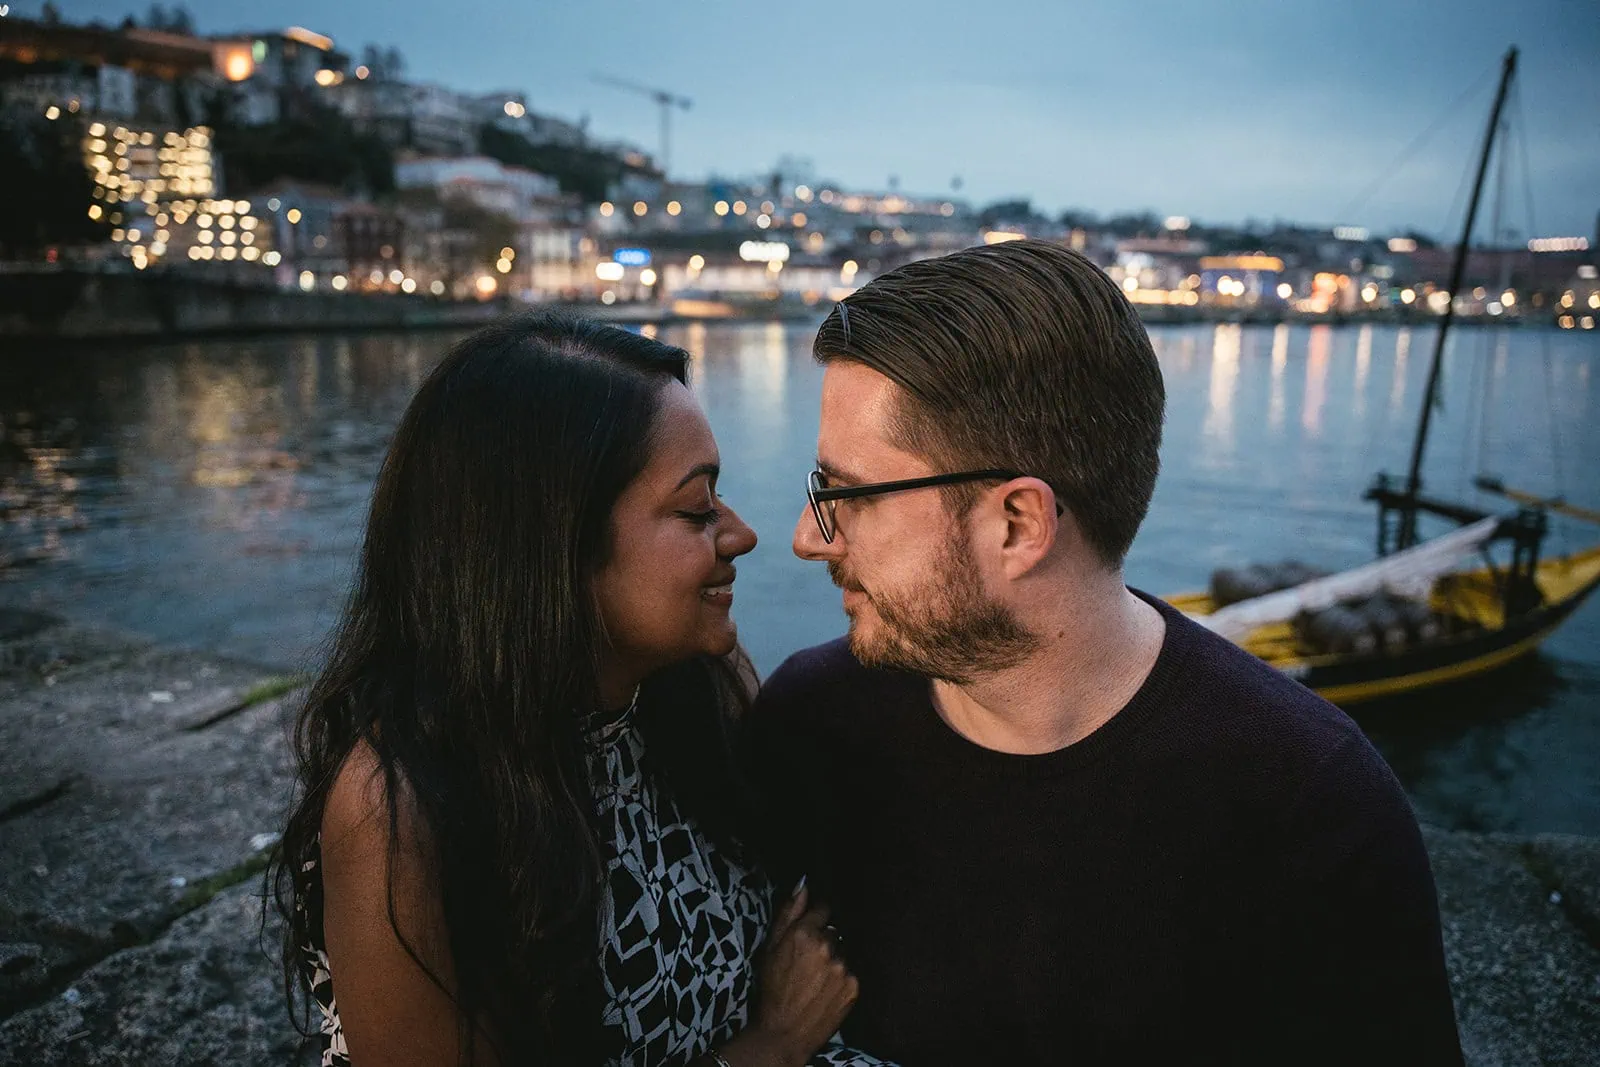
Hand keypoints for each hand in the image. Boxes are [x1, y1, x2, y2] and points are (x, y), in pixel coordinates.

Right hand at [723, 884, 857, 1066]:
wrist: (784, 1032)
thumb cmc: (772, 989)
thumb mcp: (770, 948)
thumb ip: (788, 913)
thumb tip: (803, 884)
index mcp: (804, 933)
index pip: (823, 909)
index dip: (816, 920)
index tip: (811, 930)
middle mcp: (827, 946)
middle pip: (834, 932)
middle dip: (824, 941)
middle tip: (809, 962)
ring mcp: (843, 967)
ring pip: (843, 952)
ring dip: (834, 960)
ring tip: (817, 979)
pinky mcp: (854, 986)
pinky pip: (851, 972)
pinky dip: (841, 978)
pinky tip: (826, 990)